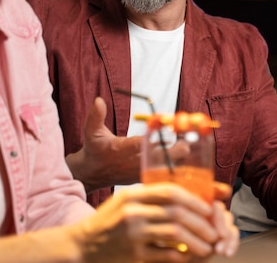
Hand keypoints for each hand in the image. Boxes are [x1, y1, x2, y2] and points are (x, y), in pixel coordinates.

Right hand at [66, 97, 191, 192]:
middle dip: (176, 149)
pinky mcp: (145, 178)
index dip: (155, 138)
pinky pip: (165, 173)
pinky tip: (179, 153)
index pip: (140, 145)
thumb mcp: (91, 132)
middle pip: (161, 159)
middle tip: (185, 138)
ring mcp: (140, 172)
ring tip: (184, 144)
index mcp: (121, 150)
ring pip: (167, 168)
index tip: (168, 131)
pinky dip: (174, 164)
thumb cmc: (94, 150)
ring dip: (178, 157)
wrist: (92, 174)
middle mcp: (133, 163)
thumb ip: (96, 116)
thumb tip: (99, 100)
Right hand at [71, 183, 238, 262]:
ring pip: (175, 233)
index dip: (194, 199)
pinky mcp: (133, 254)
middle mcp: (133, 211)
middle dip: (201, 222)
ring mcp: (133, 234)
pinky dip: (182, 256)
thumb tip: (186, 195)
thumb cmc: (108, 221)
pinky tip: (190, 257)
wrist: (82, 246)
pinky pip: (165, 254)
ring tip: (208, 246)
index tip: (208, 208)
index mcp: (133, 194)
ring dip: (197, 240)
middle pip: (177, 212)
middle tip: (213, 230)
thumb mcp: (125, 200)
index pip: (170, 191)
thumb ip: (150, 196)